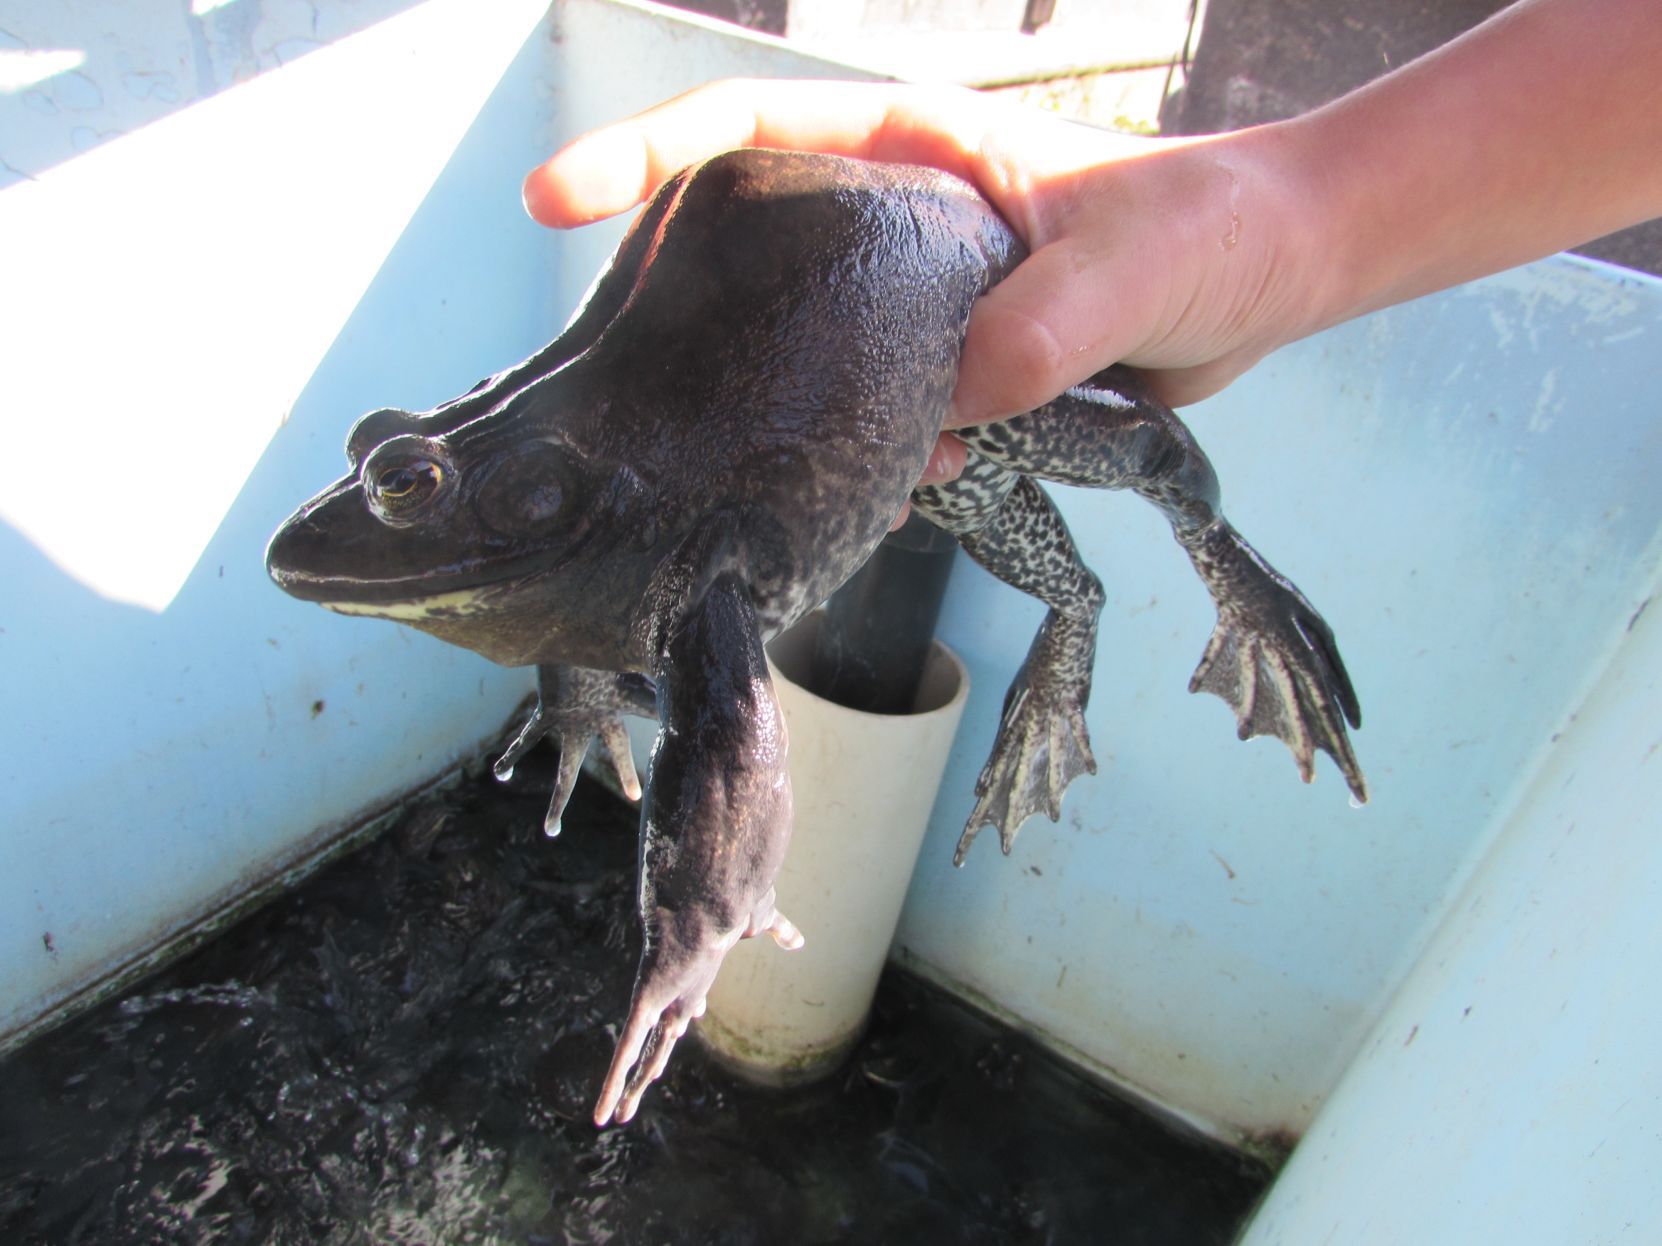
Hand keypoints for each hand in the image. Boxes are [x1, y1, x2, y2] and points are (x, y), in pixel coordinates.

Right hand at [522, 79, 1331, 484]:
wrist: (1273, 277)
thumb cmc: (1211, 226)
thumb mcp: (1136, 262)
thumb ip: (1047, 325)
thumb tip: (953, 406)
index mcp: (914, 150)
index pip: (751, 131)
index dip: (645, 157)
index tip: (555, 199)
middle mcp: (898, 219)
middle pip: (751, 251)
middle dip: (694, 309)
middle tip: (645, 381)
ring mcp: (923, 299)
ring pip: (816, 352)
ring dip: (807, 412)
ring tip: (810, 461)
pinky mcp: (959, 364)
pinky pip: (888, 414)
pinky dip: (891, 457)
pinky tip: (922, 486)